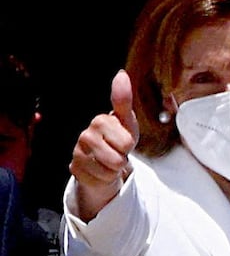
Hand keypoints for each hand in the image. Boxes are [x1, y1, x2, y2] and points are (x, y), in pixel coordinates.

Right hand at [69, 69, 139, 219]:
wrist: (105, 159)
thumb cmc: (119, 137)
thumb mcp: (126, 120)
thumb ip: (123, 99)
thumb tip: (121, 74)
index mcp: (100, 121)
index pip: (126, 142)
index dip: (129, 145)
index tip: (122, 139)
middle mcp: (85, 135)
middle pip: (118, 158)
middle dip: (122, 158)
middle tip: (116, 151)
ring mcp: (78, 153)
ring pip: (109, 171)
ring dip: (114, 169)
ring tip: (109, 160)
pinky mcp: (74, 170)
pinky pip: (100, 181)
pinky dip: (104, 179)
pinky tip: (99, 169)